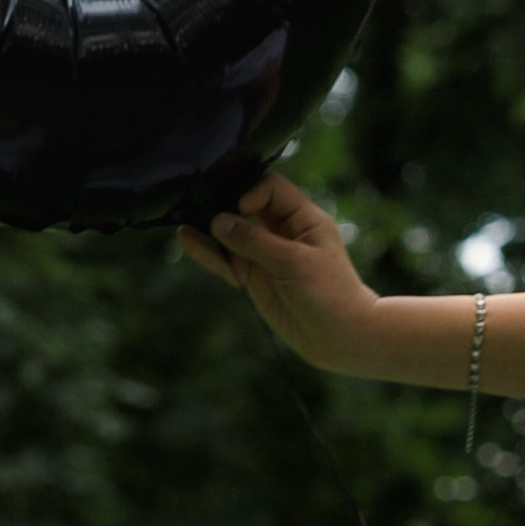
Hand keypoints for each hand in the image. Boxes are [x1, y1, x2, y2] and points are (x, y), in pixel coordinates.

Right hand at [174, 172, 385, 371]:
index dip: (251, 193)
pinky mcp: (254, 278)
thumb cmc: (329, 294)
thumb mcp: (293, 262)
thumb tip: (218, 221)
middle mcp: (283, 232)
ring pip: (233, 234)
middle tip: (200, 203)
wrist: (340, 338)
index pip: (271, 188)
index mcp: (303, 218)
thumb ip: (254, 242)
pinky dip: (208, 252)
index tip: (240, 210)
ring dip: (211, 228)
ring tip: (183, 218)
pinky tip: (187, 239)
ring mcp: (267, 255)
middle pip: (247, 206)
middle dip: (225, 204)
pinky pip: (227, 260)